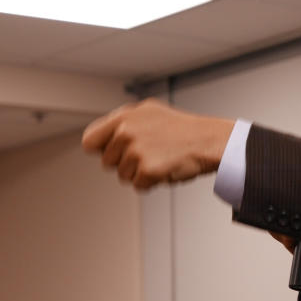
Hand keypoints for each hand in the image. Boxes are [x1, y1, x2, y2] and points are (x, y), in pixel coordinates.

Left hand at [81, 98, 235, 189]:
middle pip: (107, 163)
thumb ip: (123, 124)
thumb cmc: (184, 130)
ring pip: (123, 176)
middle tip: (150, 154)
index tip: (114, 153)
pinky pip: (139, 186)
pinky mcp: (147, 169)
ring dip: (140, 174)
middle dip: (125, 164)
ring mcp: (136, 150)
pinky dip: (152, 183)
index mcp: (125, 116)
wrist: (210, 140)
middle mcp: (126, 131)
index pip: (90, 141)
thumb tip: (99, 139)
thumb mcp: (151, 114)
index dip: (101, 150)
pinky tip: (166, 169)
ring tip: (161, 159)